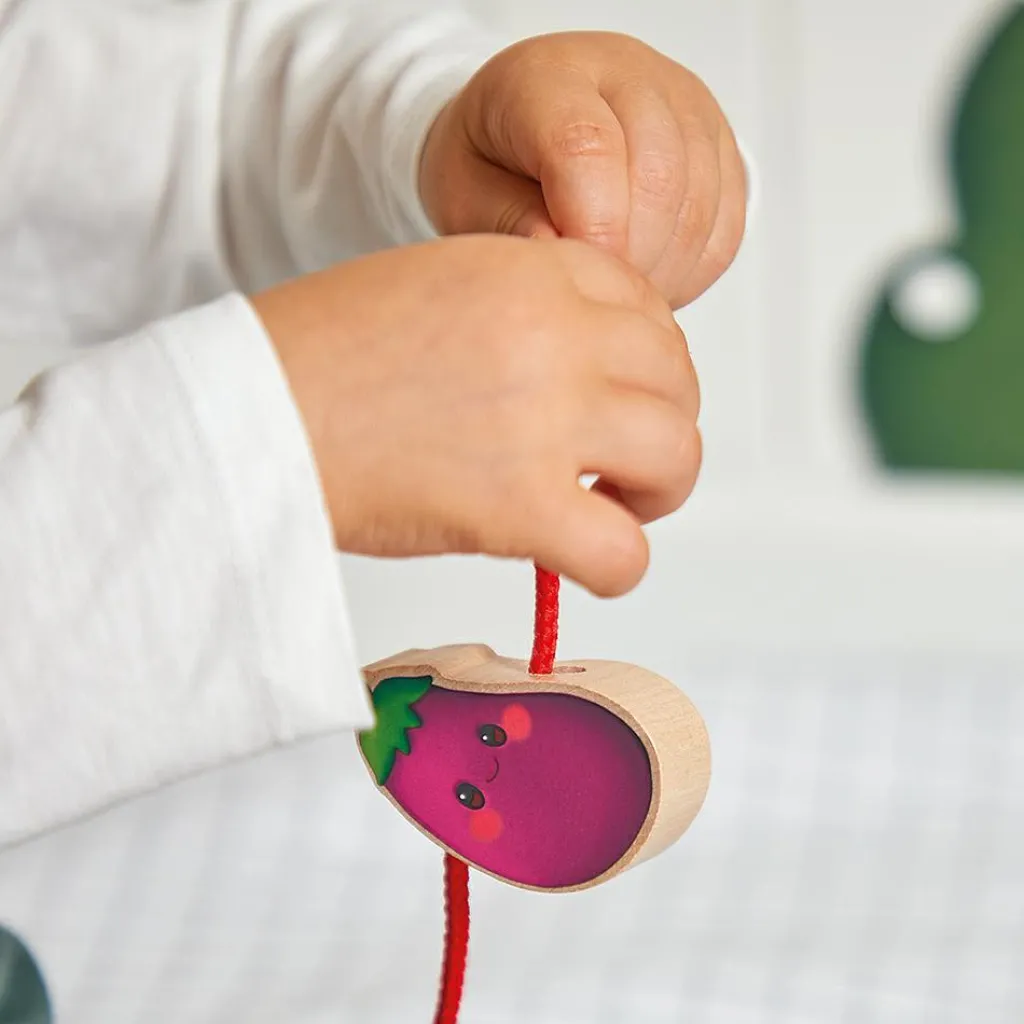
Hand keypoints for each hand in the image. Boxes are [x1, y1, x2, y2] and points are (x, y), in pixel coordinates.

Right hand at [250, 235, 699, 595]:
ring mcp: (544, 418)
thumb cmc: (315, 356)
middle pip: (675, 377)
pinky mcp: (519, 507)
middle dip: (661, 422)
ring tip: (611, 508)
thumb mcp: (430, 287)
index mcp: (526, 272)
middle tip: (623, 460)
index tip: (624, 392)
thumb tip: (570, 373)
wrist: (249, 412)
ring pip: (676, 454)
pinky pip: (624, 552)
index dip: (649, 358)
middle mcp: (551, 333)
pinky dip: (617, 567)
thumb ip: (514, 312)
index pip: (645, 304)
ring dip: (657, 490)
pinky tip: (580, 563)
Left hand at [419, 31, 746, 309]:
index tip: (581, 272)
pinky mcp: (720, 149)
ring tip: (616, 288)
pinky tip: (647, 276)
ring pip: (700, 206)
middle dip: (629, 257)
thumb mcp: (464, 194)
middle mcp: (628, 75)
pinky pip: (725, 227)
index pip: (587, 143)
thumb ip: (507, 222)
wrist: (520, 140)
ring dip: (661, 271)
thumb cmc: (489, 164)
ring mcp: (685, 107)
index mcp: (549, 75)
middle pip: (659, 175)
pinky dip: (689, 271)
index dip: (591, 225)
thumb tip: (564, 255)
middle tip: (596, 293)